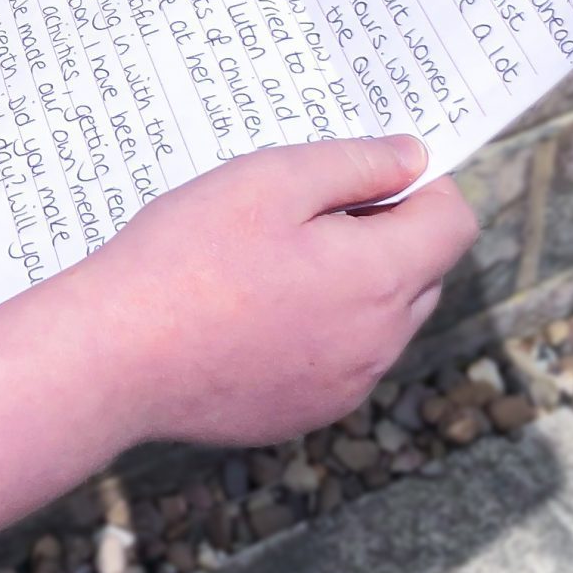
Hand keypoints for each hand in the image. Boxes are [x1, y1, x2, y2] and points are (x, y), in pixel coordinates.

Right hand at [68, 136, 478, 448]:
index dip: (423, 185)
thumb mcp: (269, 179)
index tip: (367, 171)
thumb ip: (355, 164)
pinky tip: (252, 308)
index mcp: (380, 278)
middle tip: (303, 208)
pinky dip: (318, 327)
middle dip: (384, 232)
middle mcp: (379, 343)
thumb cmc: (188, 255)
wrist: (117, 356)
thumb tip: (414, 159)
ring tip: (269, 258)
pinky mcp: (307, 412)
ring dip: (352, 281)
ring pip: (382, 319)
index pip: (454, 223)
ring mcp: (345, 386)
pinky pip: (341, 359)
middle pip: (422, 272)